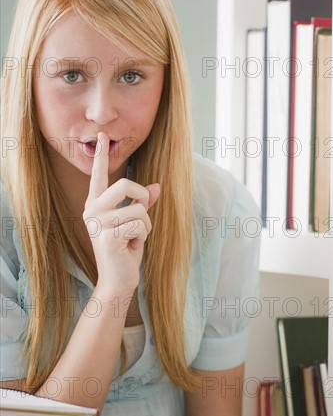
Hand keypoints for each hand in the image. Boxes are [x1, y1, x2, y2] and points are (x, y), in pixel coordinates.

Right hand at [83, 132, 159, 294]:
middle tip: (141, 218)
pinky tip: (131, 247)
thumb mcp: (136, 224)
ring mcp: (97, 223)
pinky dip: (144, 237)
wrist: (118, 280)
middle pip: (126, 185)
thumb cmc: (126, 250)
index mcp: (97, 204)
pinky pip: (140, 225)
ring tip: (133, 239)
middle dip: (143, 199)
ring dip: (145, 226)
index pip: (100, 176)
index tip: (102, 135)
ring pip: (139, 209)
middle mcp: (92, 210)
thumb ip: (143, 204)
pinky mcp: (106, 236)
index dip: (103, 156)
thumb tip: (157, 186)